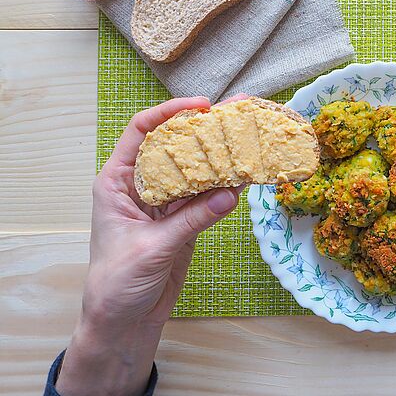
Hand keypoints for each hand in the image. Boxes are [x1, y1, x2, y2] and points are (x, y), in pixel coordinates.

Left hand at [57, 97, 245, 395]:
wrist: (123, 322)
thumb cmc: (117, 283)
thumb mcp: (153, 248)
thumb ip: (192, 220)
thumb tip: (230, 194)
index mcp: (117, 182)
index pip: (141, 133)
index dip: (168, 113)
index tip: (200, 106)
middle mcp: (141, 186)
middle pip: (174, 146)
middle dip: (203, 129)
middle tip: (235, 113)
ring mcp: (165, 202)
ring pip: (195, 170)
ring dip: (219, 157)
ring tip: (247, 140)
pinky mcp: (184, 220)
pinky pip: (207, 196)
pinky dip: (226, 187)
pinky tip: (245, 178)